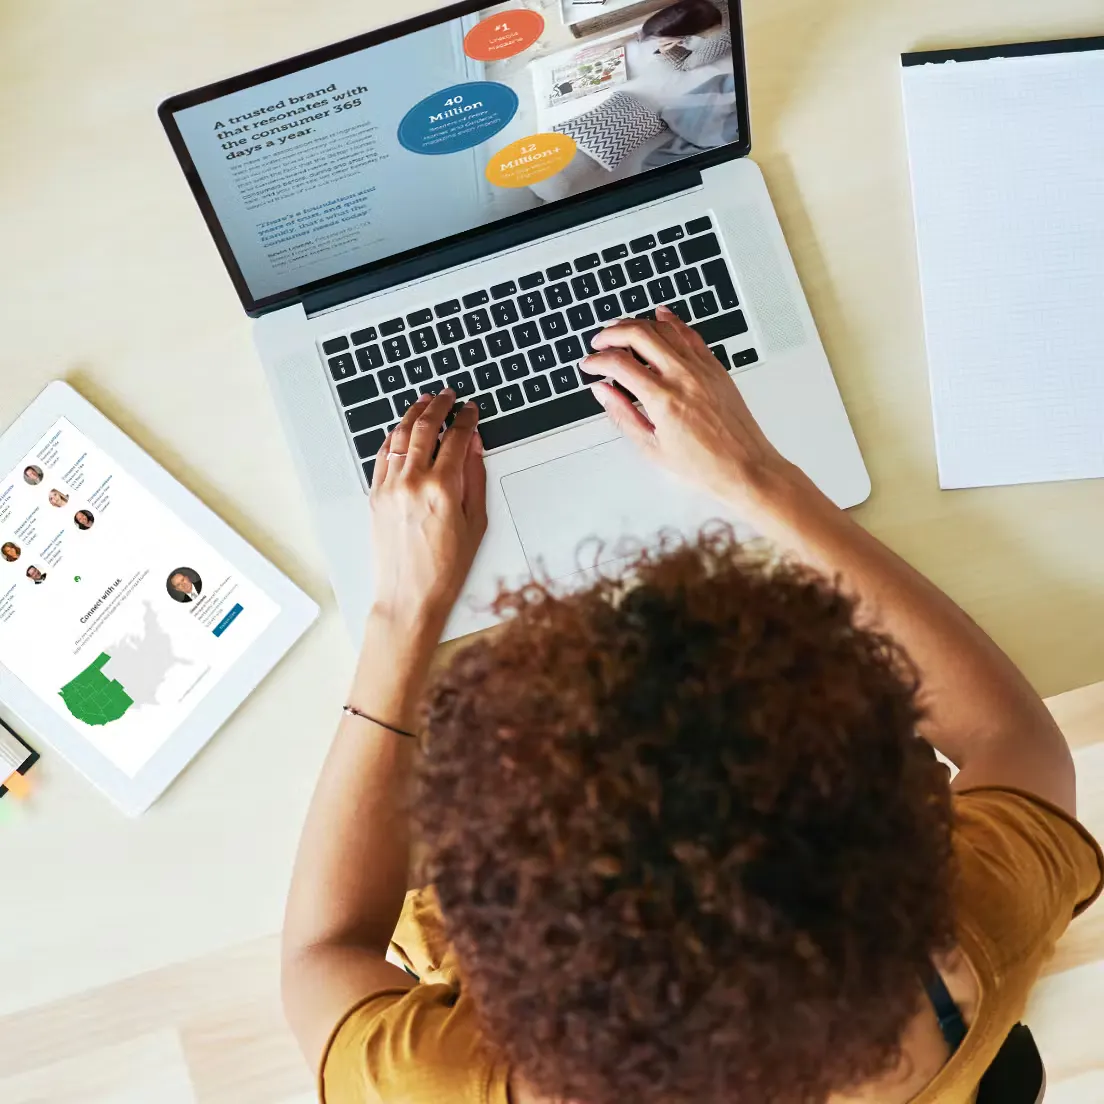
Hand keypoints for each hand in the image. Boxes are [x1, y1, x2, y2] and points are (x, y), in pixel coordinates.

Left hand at [369, 390, 486, 636]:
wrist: (409, 596)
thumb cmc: (446, 568)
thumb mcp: (476, 523)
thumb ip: (476, 478)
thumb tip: (474, 446)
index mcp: (444, 488)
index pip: (457, 438)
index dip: (466, 418)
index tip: (471, 409)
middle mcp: (413, 482)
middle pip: (425, 428)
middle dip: (439, 406)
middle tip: (447, 395)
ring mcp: (390, 487)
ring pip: (400, 436)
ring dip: (413, 414)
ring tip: (424, 403)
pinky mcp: (376, 495)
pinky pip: (383, 455)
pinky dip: (392, 437)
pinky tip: (401, 430)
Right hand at [584, 305, 793, 508]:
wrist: (745, 468)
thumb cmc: (704, 465)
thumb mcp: (652, 448)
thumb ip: (623, 415)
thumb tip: (603, 392)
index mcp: (663, 400)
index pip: (619, 364)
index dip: (597, 361)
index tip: (589, 365)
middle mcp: (683, 377)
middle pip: (639, 334)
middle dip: (612, 334)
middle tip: (599, 342)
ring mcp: (701, 368)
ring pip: (664, 328)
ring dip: (637, 323)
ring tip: (621, 329)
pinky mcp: (715, 367)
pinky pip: (690, 334)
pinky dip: (671, 321)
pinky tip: (660, 316)